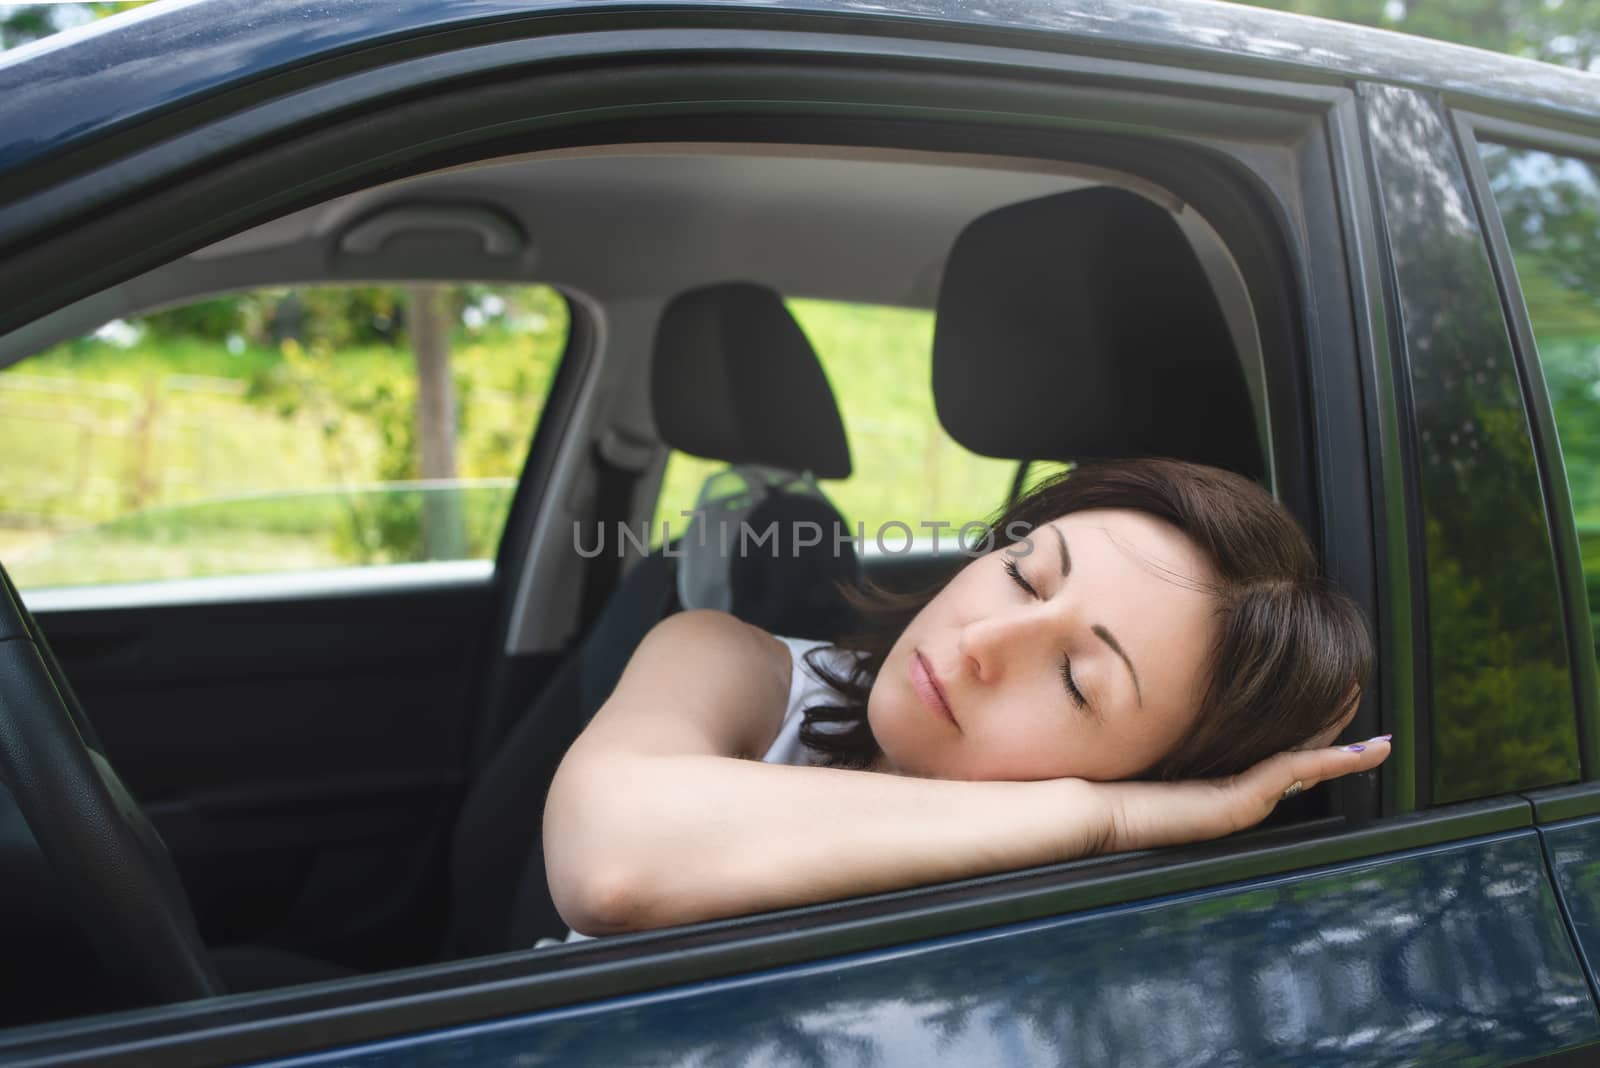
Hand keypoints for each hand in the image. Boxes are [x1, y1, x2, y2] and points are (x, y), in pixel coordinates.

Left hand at [1088, 735, 1391, 854]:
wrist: (1090, 807)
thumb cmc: (1111, 774)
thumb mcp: (1151, 741)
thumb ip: (1174, 722)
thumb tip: (1175, 687)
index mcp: (1218, 778)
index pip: (1277, 755)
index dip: (1310, 732)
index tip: (1338, 706)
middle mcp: (1234, 794)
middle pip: (1298, 763)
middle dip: (1337, 742)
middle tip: (1377, 732)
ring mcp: (1237, 803)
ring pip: (1302, 771)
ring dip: (1341, 756)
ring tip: (1379, 746)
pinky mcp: (1232, 806)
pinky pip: (1287, 775)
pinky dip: (1324, 762)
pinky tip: (1353, 754)